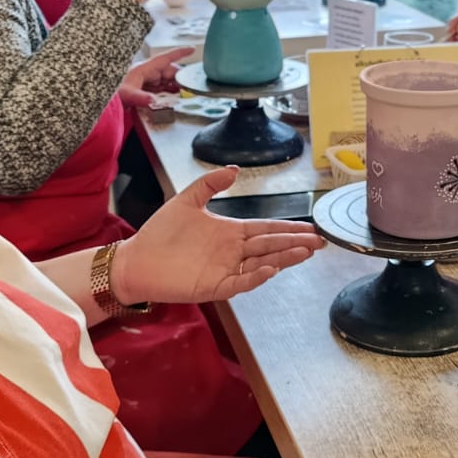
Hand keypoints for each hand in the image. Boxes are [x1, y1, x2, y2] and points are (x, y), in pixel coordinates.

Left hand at [115, 167, 324, 303]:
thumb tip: (234, 170)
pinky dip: (256, 277)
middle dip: (296, 243)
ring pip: (262, 264)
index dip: (289, 229)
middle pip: (271, 246)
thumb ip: (210, 184)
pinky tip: (270, 268)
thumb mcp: (187, 200)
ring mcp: (225, 270)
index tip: (311, 228)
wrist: (136, 259)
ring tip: (305, 252)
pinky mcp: (213, 287)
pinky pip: (240, 283)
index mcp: (231, 232)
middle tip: (320, 241)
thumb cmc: (160, 233)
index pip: (267, 230)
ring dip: (284, 258)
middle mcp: (233, 252)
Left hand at [118, 48, 193, 107]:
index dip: (180, 53)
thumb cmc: (113, 92)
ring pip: (168, 82)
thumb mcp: (127, 94)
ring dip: (176, 88)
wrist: (104, 97)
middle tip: (191, 88)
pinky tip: (175, 99)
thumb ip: (141, 97)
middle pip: (170, 73)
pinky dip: (170, 94)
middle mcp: (148, 73)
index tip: (192, 49)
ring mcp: (148, 81)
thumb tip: (153, 100)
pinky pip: (163, 90)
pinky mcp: (147, 90)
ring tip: (186, 95)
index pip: (166, 58)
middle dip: (181, 79)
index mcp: (145, 68)